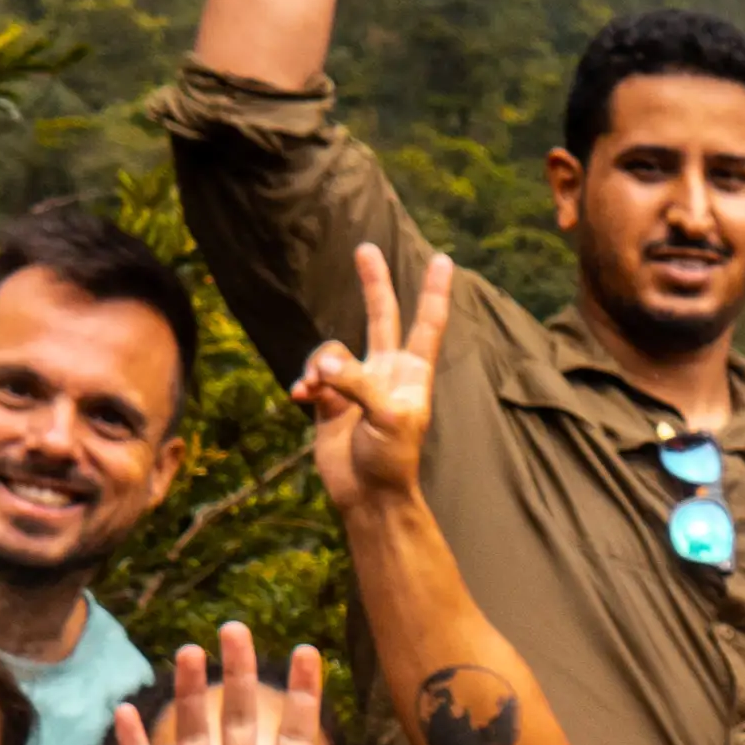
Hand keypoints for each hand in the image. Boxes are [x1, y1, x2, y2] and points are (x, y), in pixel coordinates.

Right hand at [293, 243, 457, 510]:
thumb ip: (357, 383)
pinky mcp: (329, 399)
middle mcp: (386, 371)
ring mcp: (356, 383)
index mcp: (412, 372)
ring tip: (315, 387)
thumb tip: (324, 363)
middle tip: (366, 249)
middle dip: (373, 283)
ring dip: (320, 364)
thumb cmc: (392, 459)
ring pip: (333, 350)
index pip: (428, 323)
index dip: (434, 291)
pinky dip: (305, 380)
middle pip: (380, 315)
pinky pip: (312, 374)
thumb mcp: (387, 418)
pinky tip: (301, 396)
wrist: (367, 495)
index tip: (442, 259)